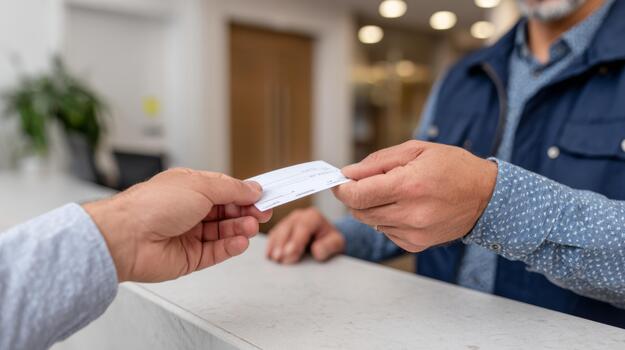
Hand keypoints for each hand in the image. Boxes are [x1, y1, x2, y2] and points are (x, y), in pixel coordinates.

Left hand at [83, 168, 272, 282]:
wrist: (127, 237)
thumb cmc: (153, 205)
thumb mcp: (201, 186)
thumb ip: (231, 189)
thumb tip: (252, 188)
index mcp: (189, 188)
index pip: (224, 190)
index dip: (244, 194)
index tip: (263, 196)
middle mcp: (189, 211)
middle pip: (227, 212)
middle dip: (246, 212)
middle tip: (262, 213)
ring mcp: (189, 234)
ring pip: (224, 232)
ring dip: (240, 229)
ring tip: (251, 227)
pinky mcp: (189, 257)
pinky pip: (216, 252)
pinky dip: (231, 247)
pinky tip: (241, 241)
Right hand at [266, 207, 344, 263]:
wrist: (325, 239)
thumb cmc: (331, 241)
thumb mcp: (337, 243)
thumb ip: (329, 246)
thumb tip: (316, 250)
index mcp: (313, 216)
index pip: (303, 227)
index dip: (295, 241)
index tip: (289, 253)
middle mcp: (298, 216)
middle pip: (287, 228)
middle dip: (282, 244)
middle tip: (279, 258)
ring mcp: (288, 221)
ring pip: (278, 231)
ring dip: (274, 246)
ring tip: (273, 259)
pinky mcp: (280, 228)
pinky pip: (273, 236)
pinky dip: (271, 245)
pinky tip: (269, 256)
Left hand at [333, 141, 496, 252]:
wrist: (486, 196)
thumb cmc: (452, 166)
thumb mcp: (416, 149)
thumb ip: (378, 162)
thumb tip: (348, 173)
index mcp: (408, 185)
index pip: (358, 195)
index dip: (342, 189)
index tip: (339, 183)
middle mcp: (410, 213)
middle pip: (360, 211)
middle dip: (356, 197)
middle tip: (366, 185)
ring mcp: (415, 232)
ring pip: (372, 223)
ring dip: (373, 208)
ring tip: (394, 193)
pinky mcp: (418, 244)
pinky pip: (387, 233)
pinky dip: (388, 220)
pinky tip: (406, 208)